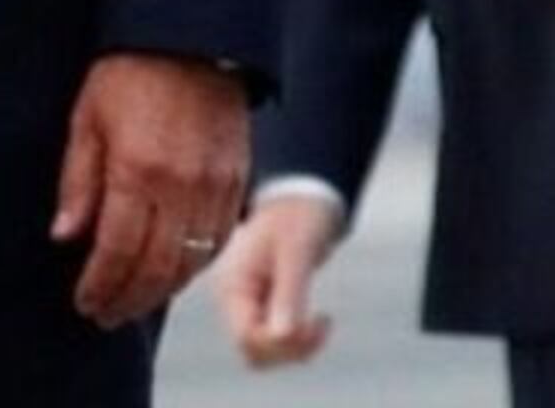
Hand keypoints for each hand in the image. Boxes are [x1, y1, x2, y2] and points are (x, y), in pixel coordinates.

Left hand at [52, 51, 251, 327]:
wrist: (192, 40)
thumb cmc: (129, 73)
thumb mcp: (87, 118)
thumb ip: (78, 181)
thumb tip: (65, 235)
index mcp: (137, 172)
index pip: (116, 250)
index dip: (100, 284)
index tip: (86, 302)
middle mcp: (180, 188)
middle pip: (156, 267)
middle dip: (128, 298)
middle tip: (106, 314)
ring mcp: (214, 188)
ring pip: (191, 262)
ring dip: (161, 291)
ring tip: (135, 302)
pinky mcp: (236, 183)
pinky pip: (218, 242)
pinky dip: (195, 267)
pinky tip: (174, 274)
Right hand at [212, 191, 341, 367]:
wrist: (300, 199)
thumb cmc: (297, 218)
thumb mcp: (295, 252)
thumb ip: (288, 294)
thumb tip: (282, 337)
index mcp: (233, 285)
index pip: (247, 338)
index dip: (283, 343)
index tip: (318, 320)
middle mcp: (234, 301)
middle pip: (254, 353)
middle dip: (291, 349)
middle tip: (321, 322)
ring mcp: (247, 306)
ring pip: (264, 354)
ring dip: (297, 349)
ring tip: (322, 322)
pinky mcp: (262, 309)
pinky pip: (276, 343)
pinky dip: (300, 342)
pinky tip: (318, 320)